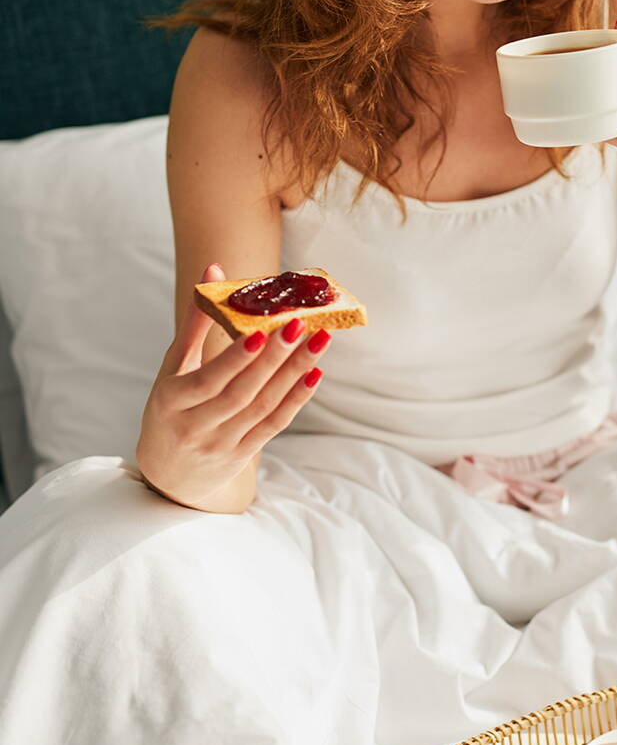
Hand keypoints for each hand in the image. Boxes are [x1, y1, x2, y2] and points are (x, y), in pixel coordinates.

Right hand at [135, 262, 329, 507]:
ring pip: (263, 408)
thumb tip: (213, 268)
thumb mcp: (174, 368)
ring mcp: (222, 445)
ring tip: (319, 340)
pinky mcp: (243, 454)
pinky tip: (314, 373)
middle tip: (301, 324)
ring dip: (294, 373)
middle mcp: (196, 427)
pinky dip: (296, 400)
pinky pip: (273, 425)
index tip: (260, 331)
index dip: (235, 358)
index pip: (207, 380)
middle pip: (241, 393)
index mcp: (171, 402)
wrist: (169, 477)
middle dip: (274, 359)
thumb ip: (196, 321)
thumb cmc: (171, 408)